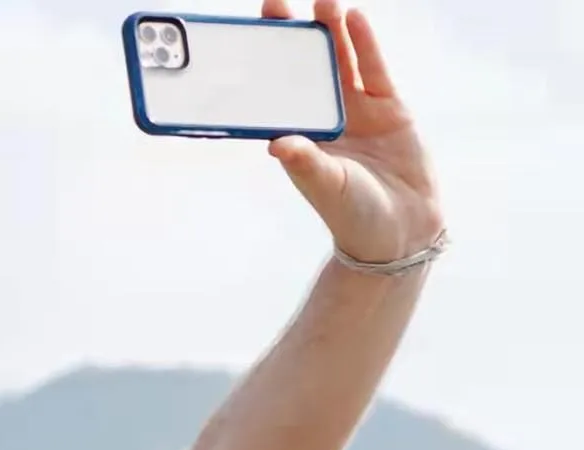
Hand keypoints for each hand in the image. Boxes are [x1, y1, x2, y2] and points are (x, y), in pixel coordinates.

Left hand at [263, 1, 443, 264]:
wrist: (400, 231)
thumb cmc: (353, 216)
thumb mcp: (325, 187)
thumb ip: (304, 162)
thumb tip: (275, 144)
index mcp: (300, 139)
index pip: (275, 96)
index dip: (262, 68)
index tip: (244, 40)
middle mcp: (325, 121)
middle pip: (304, 70)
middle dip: (291, 37)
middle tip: (273, 2)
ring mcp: (357, 112)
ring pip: (340, 62)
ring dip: (329, 31)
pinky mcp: (389, 108)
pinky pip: (374, 68)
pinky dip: (364, 43)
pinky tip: (353, 17)